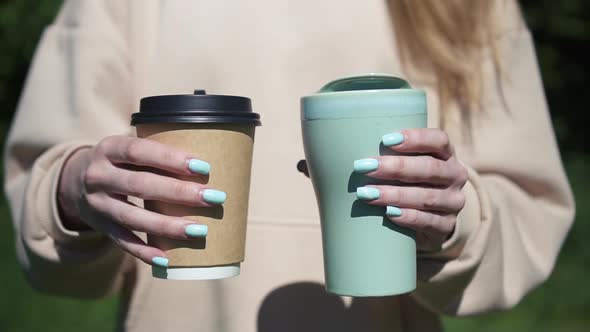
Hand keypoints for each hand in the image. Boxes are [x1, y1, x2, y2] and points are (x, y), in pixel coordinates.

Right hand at [58, 135, 224, 266]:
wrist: (75, 180)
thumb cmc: (122, 161)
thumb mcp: (129, 148)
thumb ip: (157, 150)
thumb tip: (211, 159)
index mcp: (109, 148)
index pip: (139, 151)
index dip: (170, 158)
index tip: (203, 166)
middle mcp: (98, 175)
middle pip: (141, 185)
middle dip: (179, 193)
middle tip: (213, 197)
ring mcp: (97, 203)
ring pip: (133, 217)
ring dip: (168, 226)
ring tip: (200, 230)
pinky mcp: (99, 226)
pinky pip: (122, 241)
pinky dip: (144, 251)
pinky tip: (166, 258)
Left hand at [354, 129, 467, 250]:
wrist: (428, 218)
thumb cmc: (407, 182)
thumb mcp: (405, 164)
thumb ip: (385, 153)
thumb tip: (338, 147)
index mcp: (446, 154)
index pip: (438, 140)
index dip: (415, 138)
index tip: (385, 139)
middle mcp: (455, 175)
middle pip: (430, 168)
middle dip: (396, 167)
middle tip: (364, 167)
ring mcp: (453, 202)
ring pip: (427, 197)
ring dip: (394, 194)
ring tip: (366, 194)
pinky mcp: (447, 226)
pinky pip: (429, 222)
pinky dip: (408, 217)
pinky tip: (388, 213)